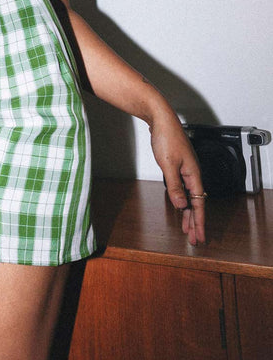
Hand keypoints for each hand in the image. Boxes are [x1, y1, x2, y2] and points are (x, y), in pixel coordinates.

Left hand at [150, 112, 206, 245]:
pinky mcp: (178, 166)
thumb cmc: (166, 138)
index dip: (198, 221)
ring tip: (188, 229)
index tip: (199, 236)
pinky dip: (183, 200)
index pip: (199, 203)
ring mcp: (186, 170)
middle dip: (195, 222)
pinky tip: (181, 207)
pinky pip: (183, 189)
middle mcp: (192, 173)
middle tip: (195, 239)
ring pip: (189, 197)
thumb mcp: (168, 165)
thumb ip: (174, 186)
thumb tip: (181, 205)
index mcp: (194, 174)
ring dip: (189, 213)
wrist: (161, 120)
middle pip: (196, 203)